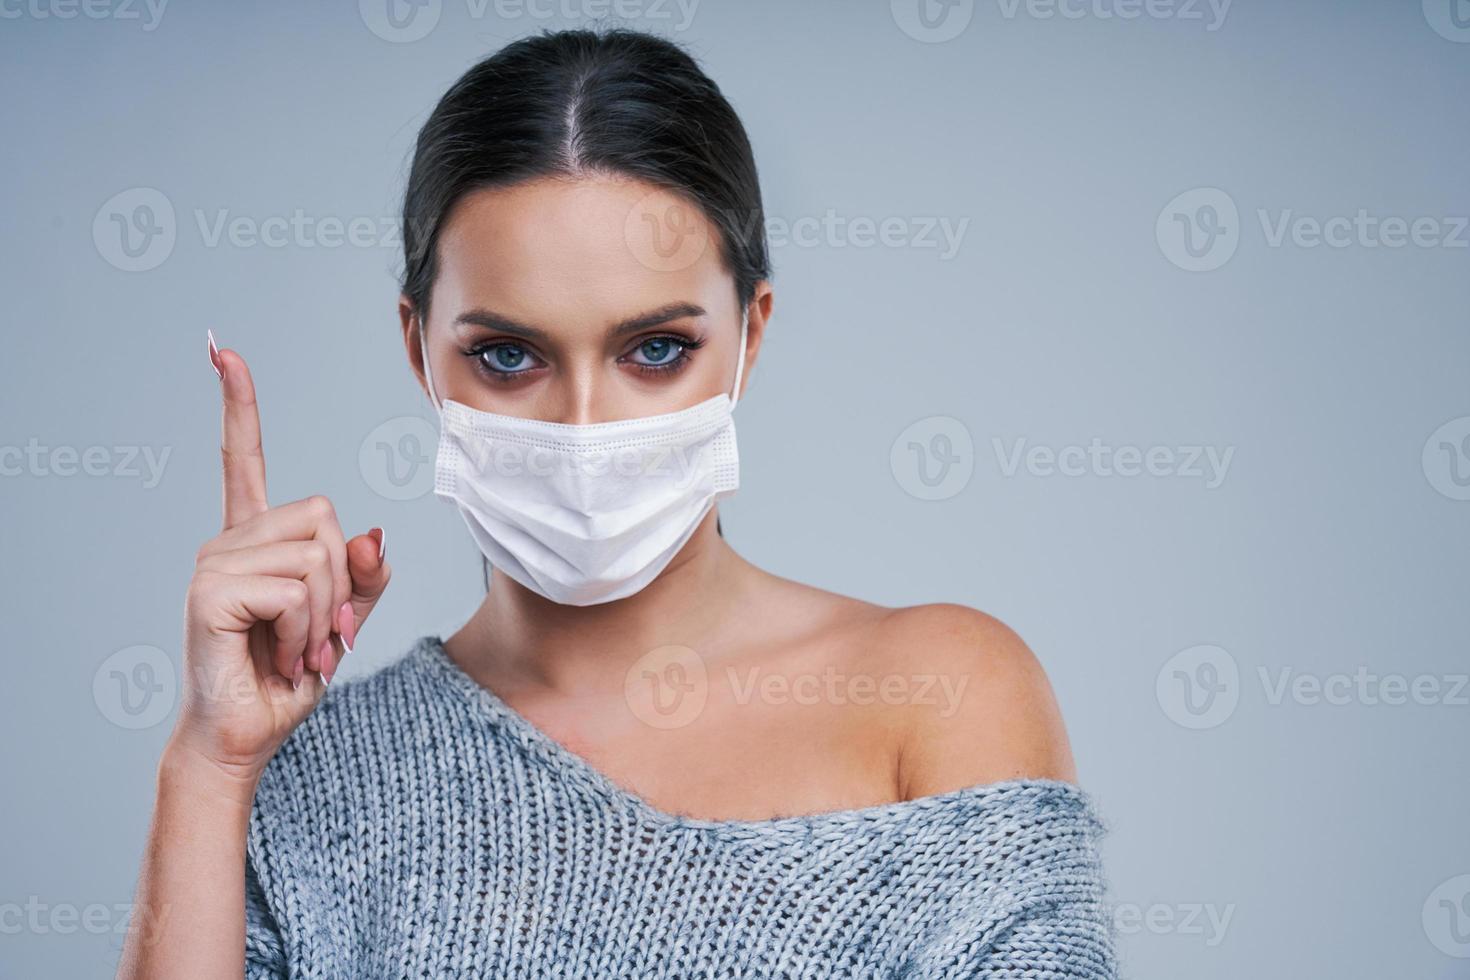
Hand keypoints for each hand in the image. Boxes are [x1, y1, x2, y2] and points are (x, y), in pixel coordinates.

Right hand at [169, 334, 390, 784]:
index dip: (239, 404)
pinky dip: (306, 630)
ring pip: (318, 557)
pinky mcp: (211, 591)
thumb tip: (373, 534)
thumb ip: (364, 577)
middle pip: (326, 519)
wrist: (248, 733)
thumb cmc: (289, 676)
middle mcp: (228, 541)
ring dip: (326, 616)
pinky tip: (280, 655)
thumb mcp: (345, 620)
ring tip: (297, 649)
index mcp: (255, 539)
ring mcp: (214, 562)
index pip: (244, 458)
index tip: (221, 350)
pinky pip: (297, 588)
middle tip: (318, 635)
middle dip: (343, 585)